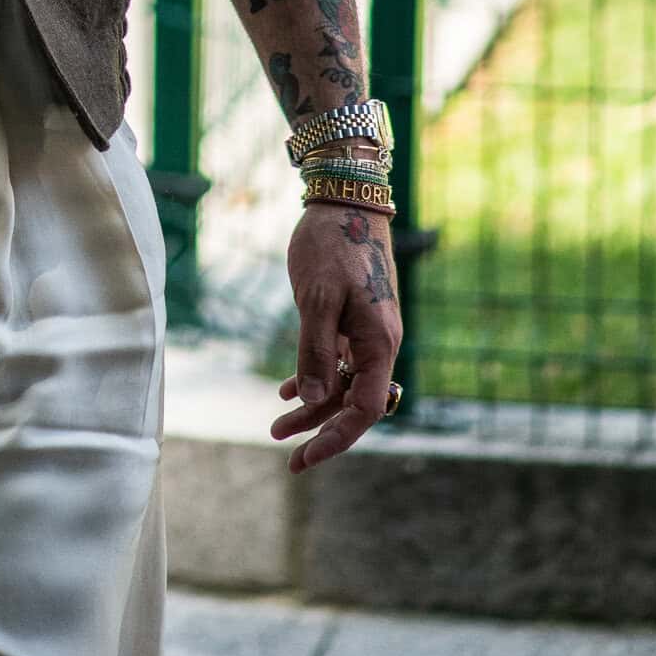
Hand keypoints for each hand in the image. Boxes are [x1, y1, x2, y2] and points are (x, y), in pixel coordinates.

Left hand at [271, 202, 401, 472]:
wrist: (344, 199)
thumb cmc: (332, 244)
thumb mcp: (316, 297)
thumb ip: (315, 350)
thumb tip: (316, 400)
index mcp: (379, 343)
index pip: (365, 408)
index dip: (337, 436)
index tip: (306, 456)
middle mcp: (378, 343)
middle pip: (354, 403)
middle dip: (321, 430)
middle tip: (287, 456)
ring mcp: (366, 332)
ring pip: (343, 383)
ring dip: (313, 406)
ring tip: (277, 427)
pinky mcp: (352, 319)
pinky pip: (338, 360)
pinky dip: (315, 377)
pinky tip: (289, 390)